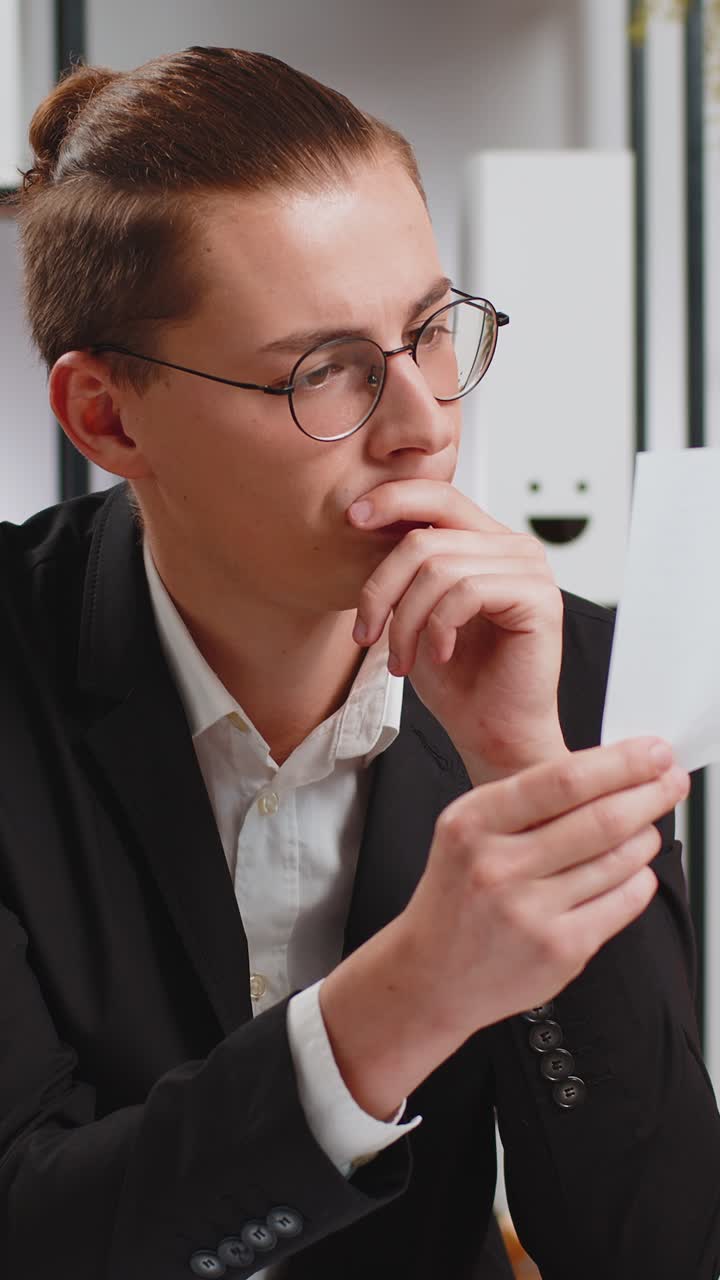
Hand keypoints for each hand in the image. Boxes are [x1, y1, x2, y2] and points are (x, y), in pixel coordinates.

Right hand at [320, 738, 689, 1118]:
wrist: (432, 973)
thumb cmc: (458, 895)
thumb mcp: (466, 830)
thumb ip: (526, 801)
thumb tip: (608, 770)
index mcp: (473, 823)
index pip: (562, 780)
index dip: (620, 763)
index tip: (652, 753)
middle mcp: (498, 867)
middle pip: (601, 819)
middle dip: (651, 794)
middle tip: (670, 781)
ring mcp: (530, 913)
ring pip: (620, 861)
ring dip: (646, 837)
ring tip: (646, 828)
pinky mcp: (559, 949)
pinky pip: (623, 902)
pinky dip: (639, 879)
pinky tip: (632, 871)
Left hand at [348, 478, 564, 778]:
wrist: (493, 734)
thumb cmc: (458, 680)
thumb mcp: (415, 612)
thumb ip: (405, 567)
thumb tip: (364, 518)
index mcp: (487, 542)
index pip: (438, 495)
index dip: (392, 499)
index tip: (353, 519)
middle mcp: (514, 547)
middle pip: (425, 536)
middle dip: (382, 588)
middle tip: (366, 636)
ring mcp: (531, 569)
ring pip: (439, 567)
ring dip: (406, 621)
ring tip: (403, 660)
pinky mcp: (539, 598)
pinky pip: (466, 592)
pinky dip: (439, 627)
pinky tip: (439, 655)